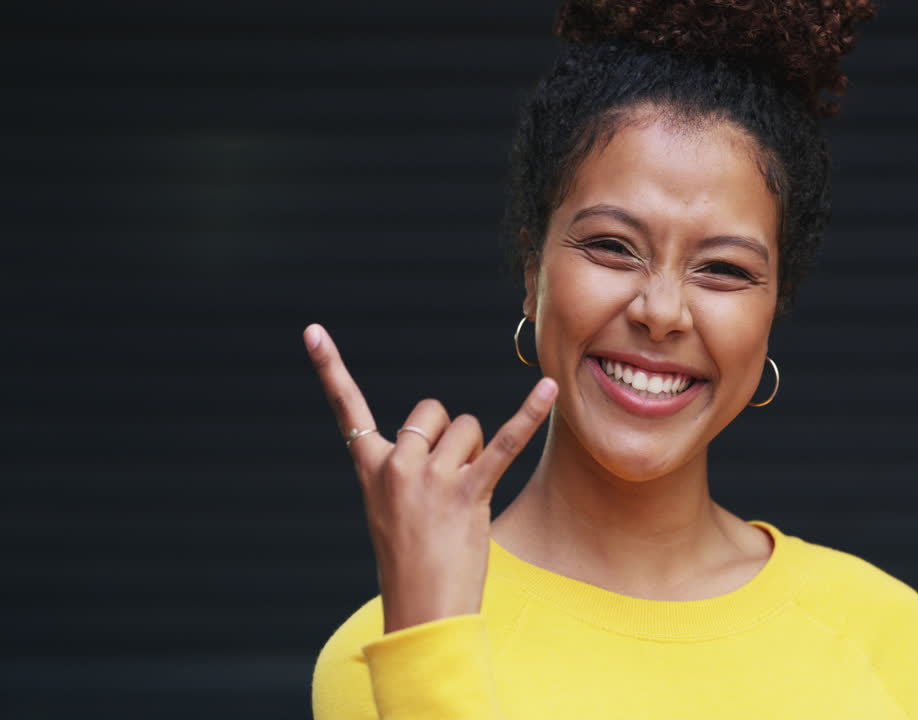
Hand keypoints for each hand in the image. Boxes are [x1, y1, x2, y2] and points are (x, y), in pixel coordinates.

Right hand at [303, 323, 557, 633]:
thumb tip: (449, 434)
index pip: (347, 407)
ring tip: (465, 501)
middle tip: (447, 486)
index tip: (310, 330)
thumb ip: (408, 466)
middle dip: (452, 436)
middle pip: (436, 413)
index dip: (328, 367)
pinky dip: (530, 414)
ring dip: (477, 455)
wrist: (422, 610)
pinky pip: (505, 443)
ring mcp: (431, 479)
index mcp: (371, 466)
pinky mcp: (468, 493)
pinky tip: (549, 389)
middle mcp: (396, 466)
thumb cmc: (412, 559)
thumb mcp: (391, 507)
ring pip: (469, 429)